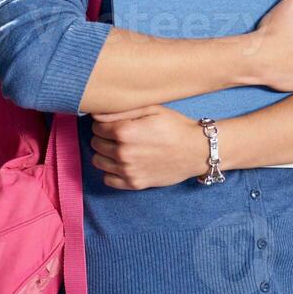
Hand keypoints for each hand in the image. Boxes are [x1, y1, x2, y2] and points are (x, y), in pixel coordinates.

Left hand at [90, 105, 208, 189]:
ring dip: (105, 154)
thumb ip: (122, 111)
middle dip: (104, 137)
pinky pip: (108, 179)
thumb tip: (95, 115)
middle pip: (96, 143)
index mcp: (125, 132)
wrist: (197, 150)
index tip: (116, 123)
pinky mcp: (134, 184)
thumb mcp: (153, 110)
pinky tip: (125, 163)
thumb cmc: (176, 126)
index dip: (105, 123)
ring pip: (98, 162)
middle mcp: (122, 153)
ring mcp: (127, 171)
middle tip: (121, 135)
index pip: (97, 127)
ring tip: (122, 148)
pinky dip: (112, 171)